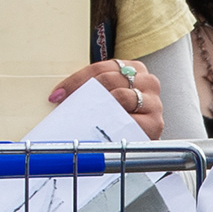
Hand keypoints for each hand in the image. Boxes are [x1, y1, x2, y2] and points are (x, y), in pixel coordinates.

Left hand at [48, 55, 164, 135]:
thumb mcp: (110, 96)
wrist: (144, 143)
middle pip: (109, 80)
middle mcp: (148, 81)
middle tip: (65, 106)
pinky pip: (128, 119)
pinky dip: (111, 123)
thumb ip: (93, 89)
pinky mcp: (154, 123)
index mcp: (135, 69)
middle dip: (83, 92)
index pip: (100, 68)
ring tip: (81, 116)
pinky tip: (99, 128)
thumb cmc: (123, 117)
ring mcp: (154, 102)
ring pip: (119, 96)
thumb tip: (58, 95)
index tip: (57, 94)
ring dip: (96, 106)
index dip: (76, 80)